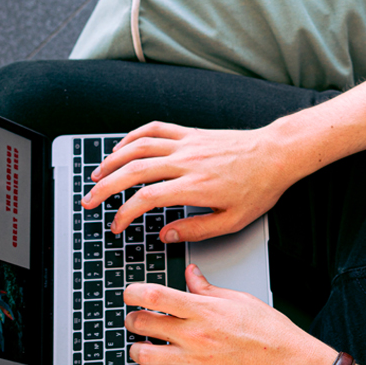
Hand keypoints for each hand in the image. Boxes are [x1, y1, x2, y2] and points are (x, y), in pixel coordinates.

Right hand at [82, 121, 294, 241]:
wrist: (275, 155)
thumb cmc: (259, 188)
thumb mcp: (232, 221)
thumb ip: (196, 230)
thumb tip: (166, 235)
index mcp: (194, 186)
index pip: (145, 199)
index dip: (124, 213)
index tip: (117, 225)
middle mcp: (185, 161)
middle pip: (132, 171)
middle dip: (105, 187)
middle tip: (89, 200)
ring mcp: (187, 144)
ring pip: (138, 147)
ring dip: (112, 160)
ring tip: (97, 175)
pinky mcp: (191, 133)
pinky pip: (155, 129)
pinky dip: (133, 136)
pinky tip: (122, 148)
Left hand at [124, 265, 333, 364]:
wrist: (289, 364)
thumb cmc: (271, 332)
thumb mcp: (240, 300)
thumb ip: (208, 288)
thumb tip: (191, 274)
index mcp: (204, 310)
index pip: (155, 295)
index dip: (133, 292)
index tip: (130, 293)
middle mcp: (195, 336)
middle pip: (143, 324)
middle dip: (133, 319)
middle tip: (137, 319)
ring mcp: (195, 363)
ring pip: (145, 355)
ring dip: (137, 349)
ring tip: (143, 346)